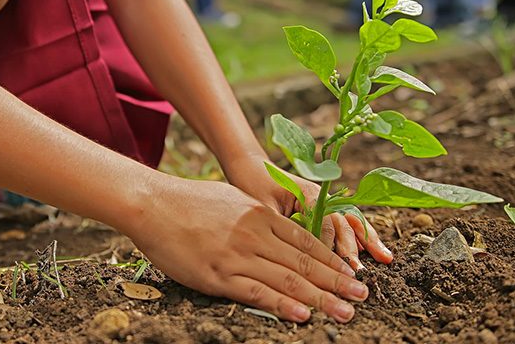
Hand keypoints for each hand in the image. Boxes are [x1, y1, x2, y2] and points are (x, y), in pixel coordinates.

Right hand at [125, 178, 368, 322]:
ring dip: (321, 298)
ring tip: (345, 311)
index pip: (306, 242)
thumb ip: (257, 216)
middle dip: (337, 282)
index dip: (332, 260)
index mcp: (260, 215)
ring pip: (288, 280)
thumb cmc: (189, 201)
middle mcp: (255, 235)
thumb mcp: (232, 199)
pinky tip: (303, 315)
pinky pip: (256, 292)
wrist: (152, 204)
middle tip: (362, 296)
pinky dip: (282, 305)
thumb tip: (276, 228)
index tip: (352, 274)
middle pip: (305, 263)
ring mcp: (237, 255)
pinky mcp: (218, 275)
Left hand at [221, 154, 392, 270]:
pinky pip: (346, 222)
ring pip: (351, 221)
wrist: (251, 167)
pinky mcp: (323, 207)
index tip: (335, 268)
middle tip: (359, 272)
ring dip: (367, 240)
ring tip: (385, 258)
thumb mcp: (263, 208)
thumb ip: (282, 226)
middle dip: (353, 248)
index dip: (330, 247)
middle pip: (343, 223)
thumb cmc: (253, 186)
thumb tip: (295, 253)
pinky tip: (376, 250)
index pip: (325, 224)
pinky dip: (361, 235)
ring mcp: (325, 201)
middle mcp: (322, 196)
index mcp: (308, 194)